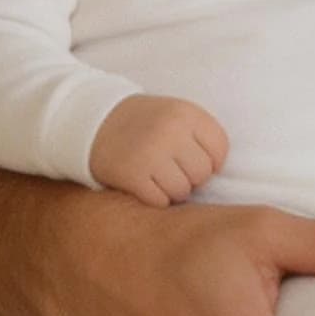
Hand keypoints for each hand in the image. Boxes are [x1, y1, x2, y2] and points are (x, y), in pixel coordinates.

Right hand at [90, 93, 230, 205]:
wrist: (94, 122)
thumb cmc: (145, 124)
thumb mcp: (176, 115)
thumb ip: (201, 137)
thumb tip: (219, 174)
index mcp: (186, 113)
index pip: (220, 150)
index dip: (209, 161)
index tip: (190, 158)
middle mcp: (171, 131)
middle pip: (202, 174)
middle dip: (189, 177)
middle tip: (169, 167)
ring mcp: (150, 153)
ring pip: (182, 191)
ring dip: (171, 190)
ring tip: (156, 175)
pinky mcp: (132, 174)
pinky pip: (160, 202)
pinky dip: (153, 198)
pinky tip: (142, 183)